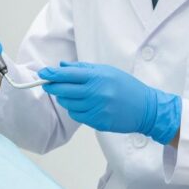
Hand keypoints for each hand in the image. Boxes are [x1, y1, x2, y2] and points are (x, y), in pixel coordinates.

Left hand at [39, 61, 180, 143]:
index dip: (52, 74)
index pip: (68, 75)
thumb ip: (83, 69)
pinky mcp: (97, 122)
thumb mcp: (107, 71)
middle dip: (53, 86)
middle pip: (63, 90)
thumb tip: (61, 66)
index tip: (43, 72)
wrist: (146, 108)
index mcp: (98, 77)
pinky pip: (77, 115)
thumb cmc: (126, 86)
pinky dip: (75, 109)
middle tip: (49, 83)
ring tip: (72, 94)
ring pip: (68, 104)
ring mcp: (96, 109)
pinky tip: (82, 105)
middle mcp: (96, 93)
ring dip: (65, 98)